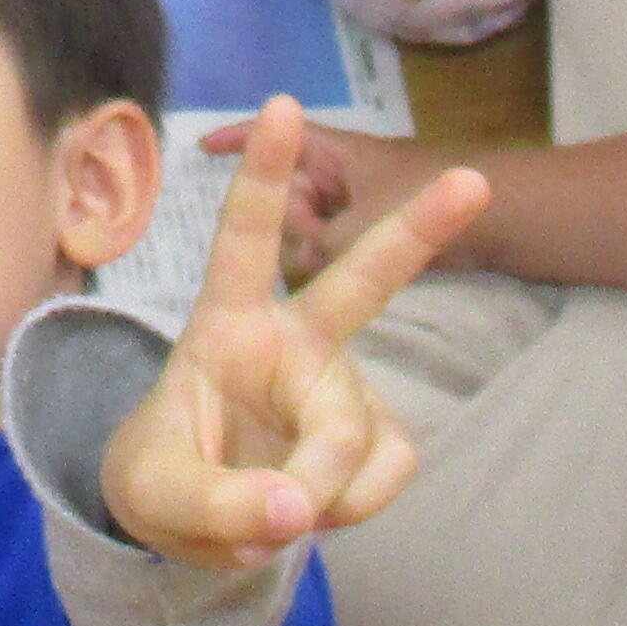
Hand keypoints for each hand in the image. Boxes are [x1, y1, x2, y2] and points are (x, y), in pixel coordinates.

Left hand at [104, 100, 490, 567]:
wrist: (194, 519)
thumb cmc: (163, 476)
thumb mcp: (154, 494)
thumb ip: (216, 503)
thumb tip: (299, 508)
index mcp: (226, 321)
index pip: (243, 238)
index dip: (262, 173)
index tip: (285, 105)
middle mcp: (293, 339)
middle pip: (361, 282)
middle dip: (418, 231)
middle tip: (472, 178)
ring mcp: (341, 383)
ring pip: (354, 435)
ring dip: (321, 487)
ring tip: (274, 507)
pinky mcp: (375, 431)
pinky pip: (384, 472)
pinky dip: (350, 505)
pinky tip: (315, 507)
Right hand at [207, 110, 445, 288]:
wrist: (507, 217)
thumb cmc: (431, 196)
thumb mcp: (360, 223)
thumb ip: (318, 245)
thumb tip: (298, 264)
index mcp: (333, 153)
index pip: (275, 139)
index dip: (241, 141)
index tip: (201, 150)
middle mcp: (340, 177)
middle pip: (287, 198)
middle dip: (290, 222)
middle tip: (307, 246)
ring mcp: (357, 210)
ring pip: (310, 233)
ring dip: (314, 250)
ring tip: (329, 269)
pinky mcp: (373, 240)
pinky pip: (335, 253)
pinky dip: (332, 264)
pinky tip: (338, 285)